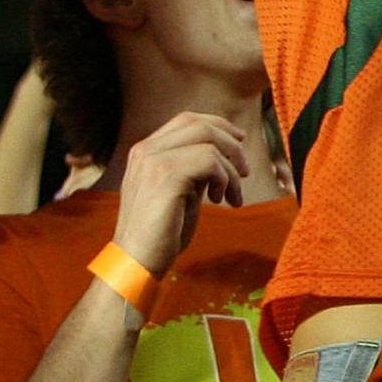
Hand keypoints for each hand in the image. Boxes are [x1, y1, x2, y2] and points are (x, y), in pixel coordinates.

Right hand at [109, 111, 250, 277]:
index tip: (240, 141)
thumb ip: (193, 168)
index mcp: (145, 151)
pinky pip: (210, 161)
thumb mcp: (179, 190)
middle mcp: (145, 150)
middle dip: (231, 143)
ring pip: (209, 142)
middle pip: (199, 124)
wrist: (137, 260)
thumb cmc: (161, 231)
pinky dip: (225, 180)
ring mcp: (152, 161)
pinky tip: (220, 201)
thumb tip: (223, 154)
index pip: (186, 120)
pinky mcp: (165, 176)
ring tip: (231, 195)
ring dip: (231, 169)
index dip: (219, 126)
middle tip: (244, 171)